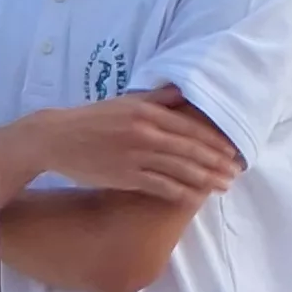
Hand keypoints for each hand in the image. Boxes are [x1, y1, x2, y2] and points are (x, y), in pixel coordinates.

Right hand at [9, 87, 240, 202]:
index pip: (190, 129)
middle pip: (190, 150)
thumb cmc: (93, 119)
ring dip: (205, 180)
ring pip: (179, 170)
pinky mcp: (124, 176)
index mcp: (148, 113)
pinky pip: (159, 186)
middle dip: (216, 163)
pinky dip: (180, 193)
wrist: (56, 137)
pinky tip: (194, 198)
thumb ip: (157, 100)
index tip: (232, 152)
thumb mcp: (126, 102)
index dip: (214, 142)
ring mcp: (135, 156)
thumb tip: (183, 93)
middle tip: (235, 173)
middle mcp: (145, 133)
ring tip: (222, 187)